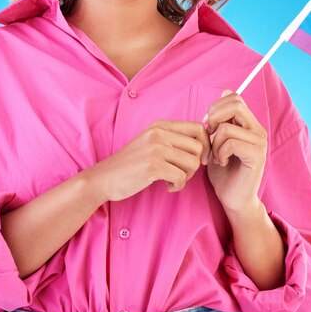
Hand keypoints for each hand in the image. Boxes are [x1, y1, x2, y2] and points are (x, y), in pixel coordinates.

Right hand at [89, 120, 210, 202]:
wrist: (105, 178)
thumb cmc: (131, 164)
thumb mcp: (151, 143)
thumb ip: (172, 140)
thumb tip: (204, 144)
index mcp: (160, 125)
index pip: (198, 128)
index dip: (205, 145)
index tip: (200, 159)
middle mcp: (159, 132)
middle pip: (199, 146)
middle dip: (196, 165)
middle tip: (183, 174)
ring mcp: (155, 148)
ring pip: (193, 162)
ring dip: (187, 176)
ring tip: (173, 180)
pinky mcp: (152, 165)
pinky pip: (181, 176)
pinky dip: (178, 185)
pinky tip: (167, 186)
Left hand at [202, 89, 266, 212]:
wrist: (233, 198)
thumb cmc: (223, 170)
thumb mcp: (217, 139)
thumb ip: (221, 118)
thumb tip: (225, 91)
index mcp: (249, 123)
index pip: (234, 97)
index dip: (216, 107)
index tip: (208, 125)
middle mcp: (257, 130)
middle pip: (234, 104)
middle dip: (214, 118)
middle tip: (210, 136)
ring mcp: (260, 142)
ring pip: (227, 127)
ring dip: (214, 143)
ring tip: (217, 156)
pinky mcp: (257, 156)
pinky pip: (231, 142)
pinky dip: (220, 153)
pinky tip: (222, 162)